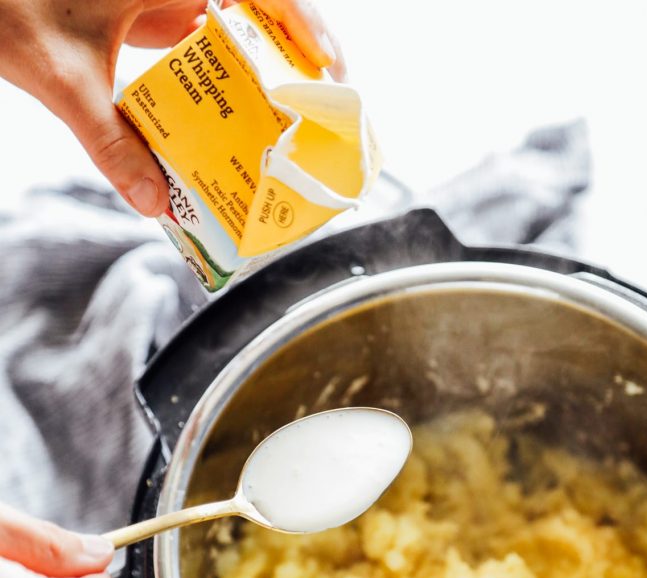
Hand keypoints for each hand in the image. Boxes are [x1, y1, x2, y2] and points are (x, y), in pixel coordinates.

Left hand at [0, 0, 344, 216]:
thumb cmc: (8, 9)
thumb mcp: (63, 78)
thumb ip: (109, 143)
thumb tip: (154, 204)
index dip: (304, 20)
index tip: (329, 66)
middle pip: (254, 13)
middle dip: (290, 57)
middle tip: (317, 108)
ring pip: (228, 30)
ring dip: (258, 73)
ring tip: (284, 124)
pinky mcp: (143, 14)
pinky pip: (195, 46)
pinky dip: (217, 81)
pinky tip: (226, 123)